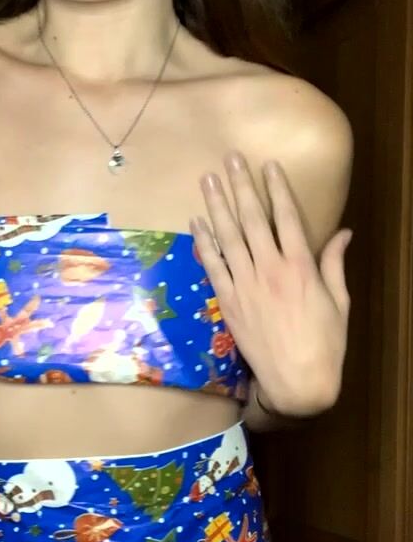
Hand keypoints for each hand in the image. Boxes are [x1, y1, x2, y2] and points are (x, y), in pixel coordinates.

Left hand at [190, 151, 351, 416]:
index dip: (276, 188)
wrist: (298, 383)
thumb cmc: (325, 344)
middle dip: (241, 186)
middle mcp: (271, 270)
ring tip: (209, 179)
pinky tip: (196, 220)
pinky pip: (213, 266)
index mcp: (302, 266)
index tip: (268, 165)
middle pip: (253, 218)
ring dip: (217, 205)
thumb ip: (335, 264)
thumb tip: (344, 233)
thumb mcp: (339, 301)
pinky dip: (204, 242)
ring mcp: (246, 285)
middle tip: (230, 158)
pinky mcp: (229, 303)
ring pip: (228, 236)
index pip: (287, 217)